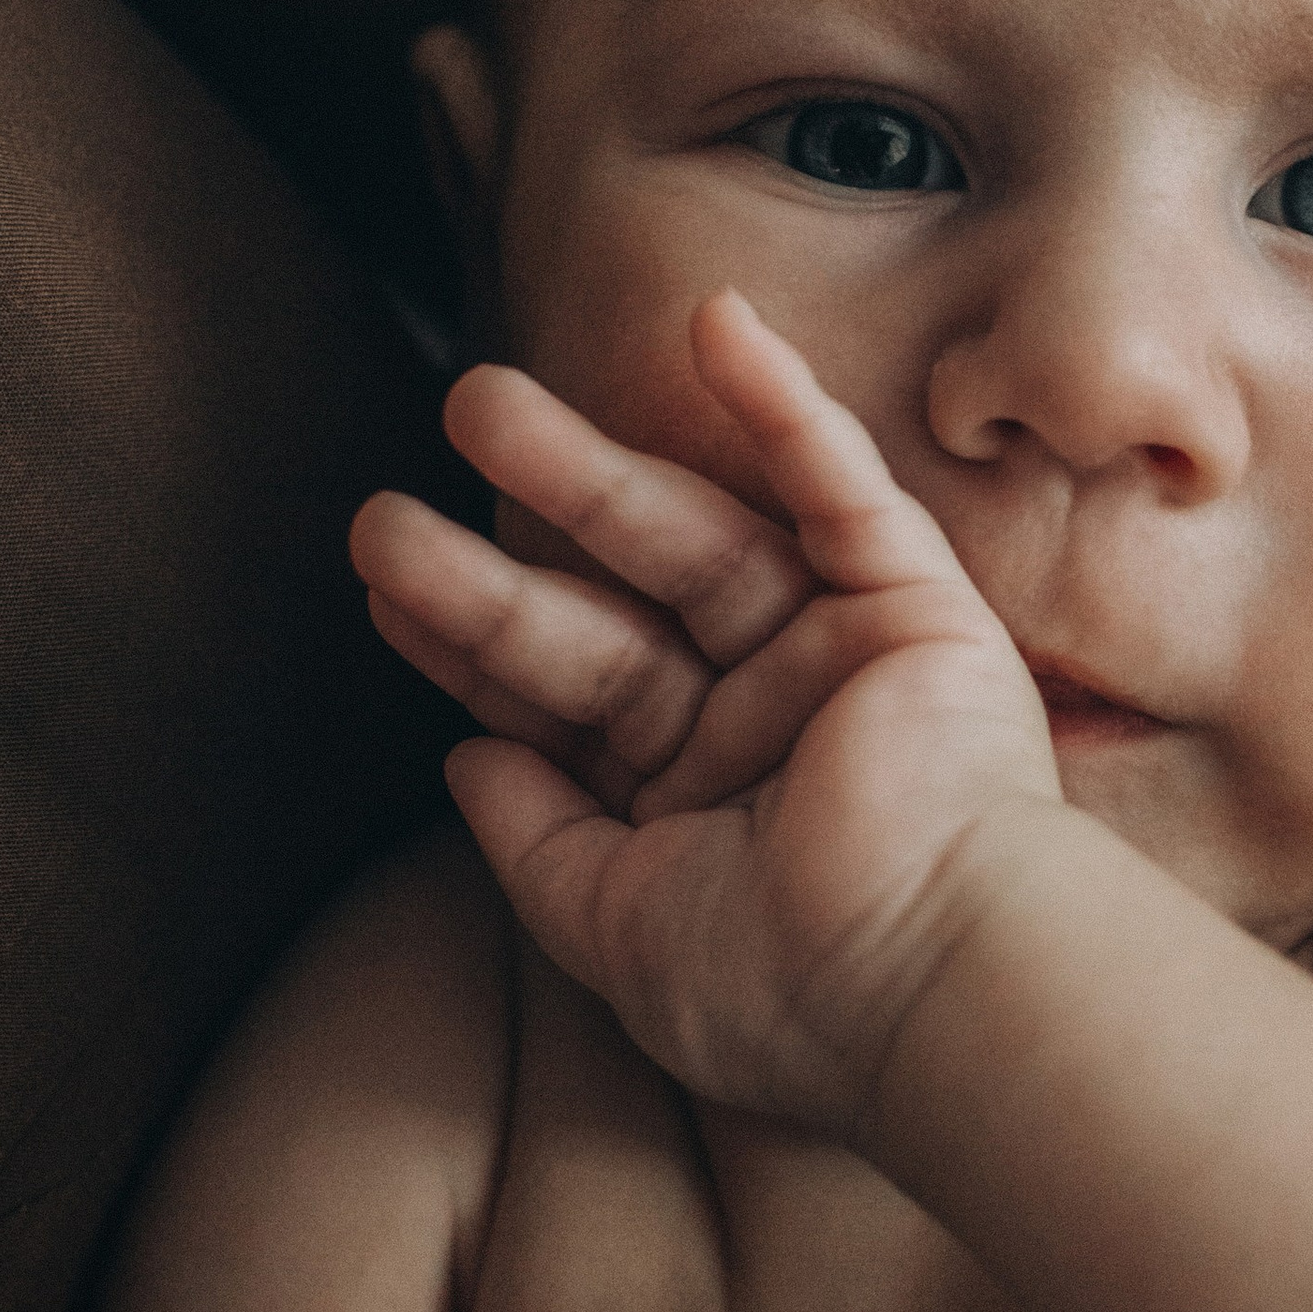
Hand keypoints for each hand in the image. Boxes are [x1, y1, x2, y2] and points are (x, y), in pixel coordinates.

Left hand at [349, 290, 1060, 1132]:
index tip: (384, 584)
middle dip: (499, 556)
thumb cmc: (781, 986)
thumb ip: (538, 844)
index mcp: (701, 806)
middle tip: (384, 503)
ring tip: (478, 400)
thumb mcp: (613, 928)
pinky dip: (786, 409)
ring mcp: (842, 661)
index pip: (570, 699)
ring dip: (591, 466)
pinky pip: (844, 492)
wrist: (928, 979)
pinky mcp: (918, 612)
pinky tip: (714, 325)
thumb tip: (468, 761)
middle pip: (614, 610)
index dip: (473, 640)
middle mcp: (769, 725)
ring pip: (700, 537)